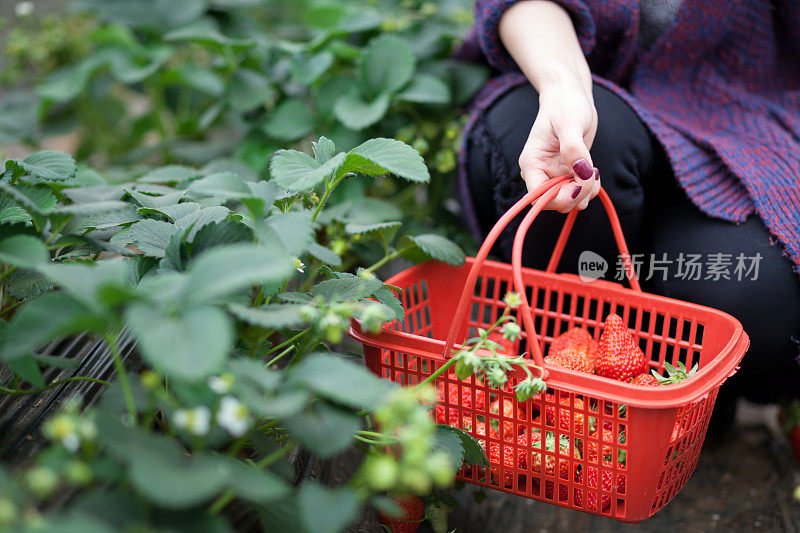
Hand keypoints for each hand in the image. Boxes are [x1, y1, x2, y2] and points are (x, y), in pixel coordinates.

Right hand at [518, 82, 600, 211]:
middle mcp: (539, 172)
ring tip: (594, 172)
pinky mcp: (567, 174)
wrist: (570, 96)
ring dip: (585, 193)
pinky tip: (594, 172)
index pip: (537, 196)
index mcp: (532, 162)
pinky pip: (578, 192)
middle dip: (576, 195)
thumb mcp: (570, 122)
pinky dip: (589, 188)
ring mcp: (553, 175)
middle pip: (554, 202)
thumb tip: (581, 171)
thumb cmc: (566, 104)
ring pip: (568, 200)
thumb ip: (574, 148)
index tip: (580, 184)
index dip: (558, 198)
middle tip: (592, 175)